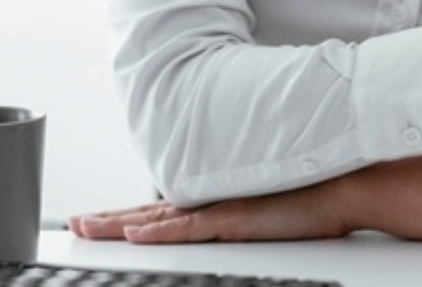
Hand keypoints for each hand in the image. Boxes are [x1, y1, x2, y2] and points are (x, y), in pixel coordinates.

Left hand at [67, 185, 349, 243]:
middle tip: (76, 223)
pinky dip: (158, 231)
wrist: (344, 186)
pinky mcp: (234, 219)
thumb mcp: (270, 210)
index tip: (101, 218)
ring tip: (87, 227)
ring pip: (157, 219)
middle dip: (109, 218)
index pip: (163, 209)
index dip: (129, 213)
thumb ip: (246, 212)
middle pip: (149, 211)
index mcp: (218, 200)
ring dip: (119, 223)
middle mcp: (211, 201)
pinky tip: (134, 234)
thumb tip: (242, 217)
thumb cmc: (315, 198)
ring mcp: (220, 209)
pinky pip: (187, 228)